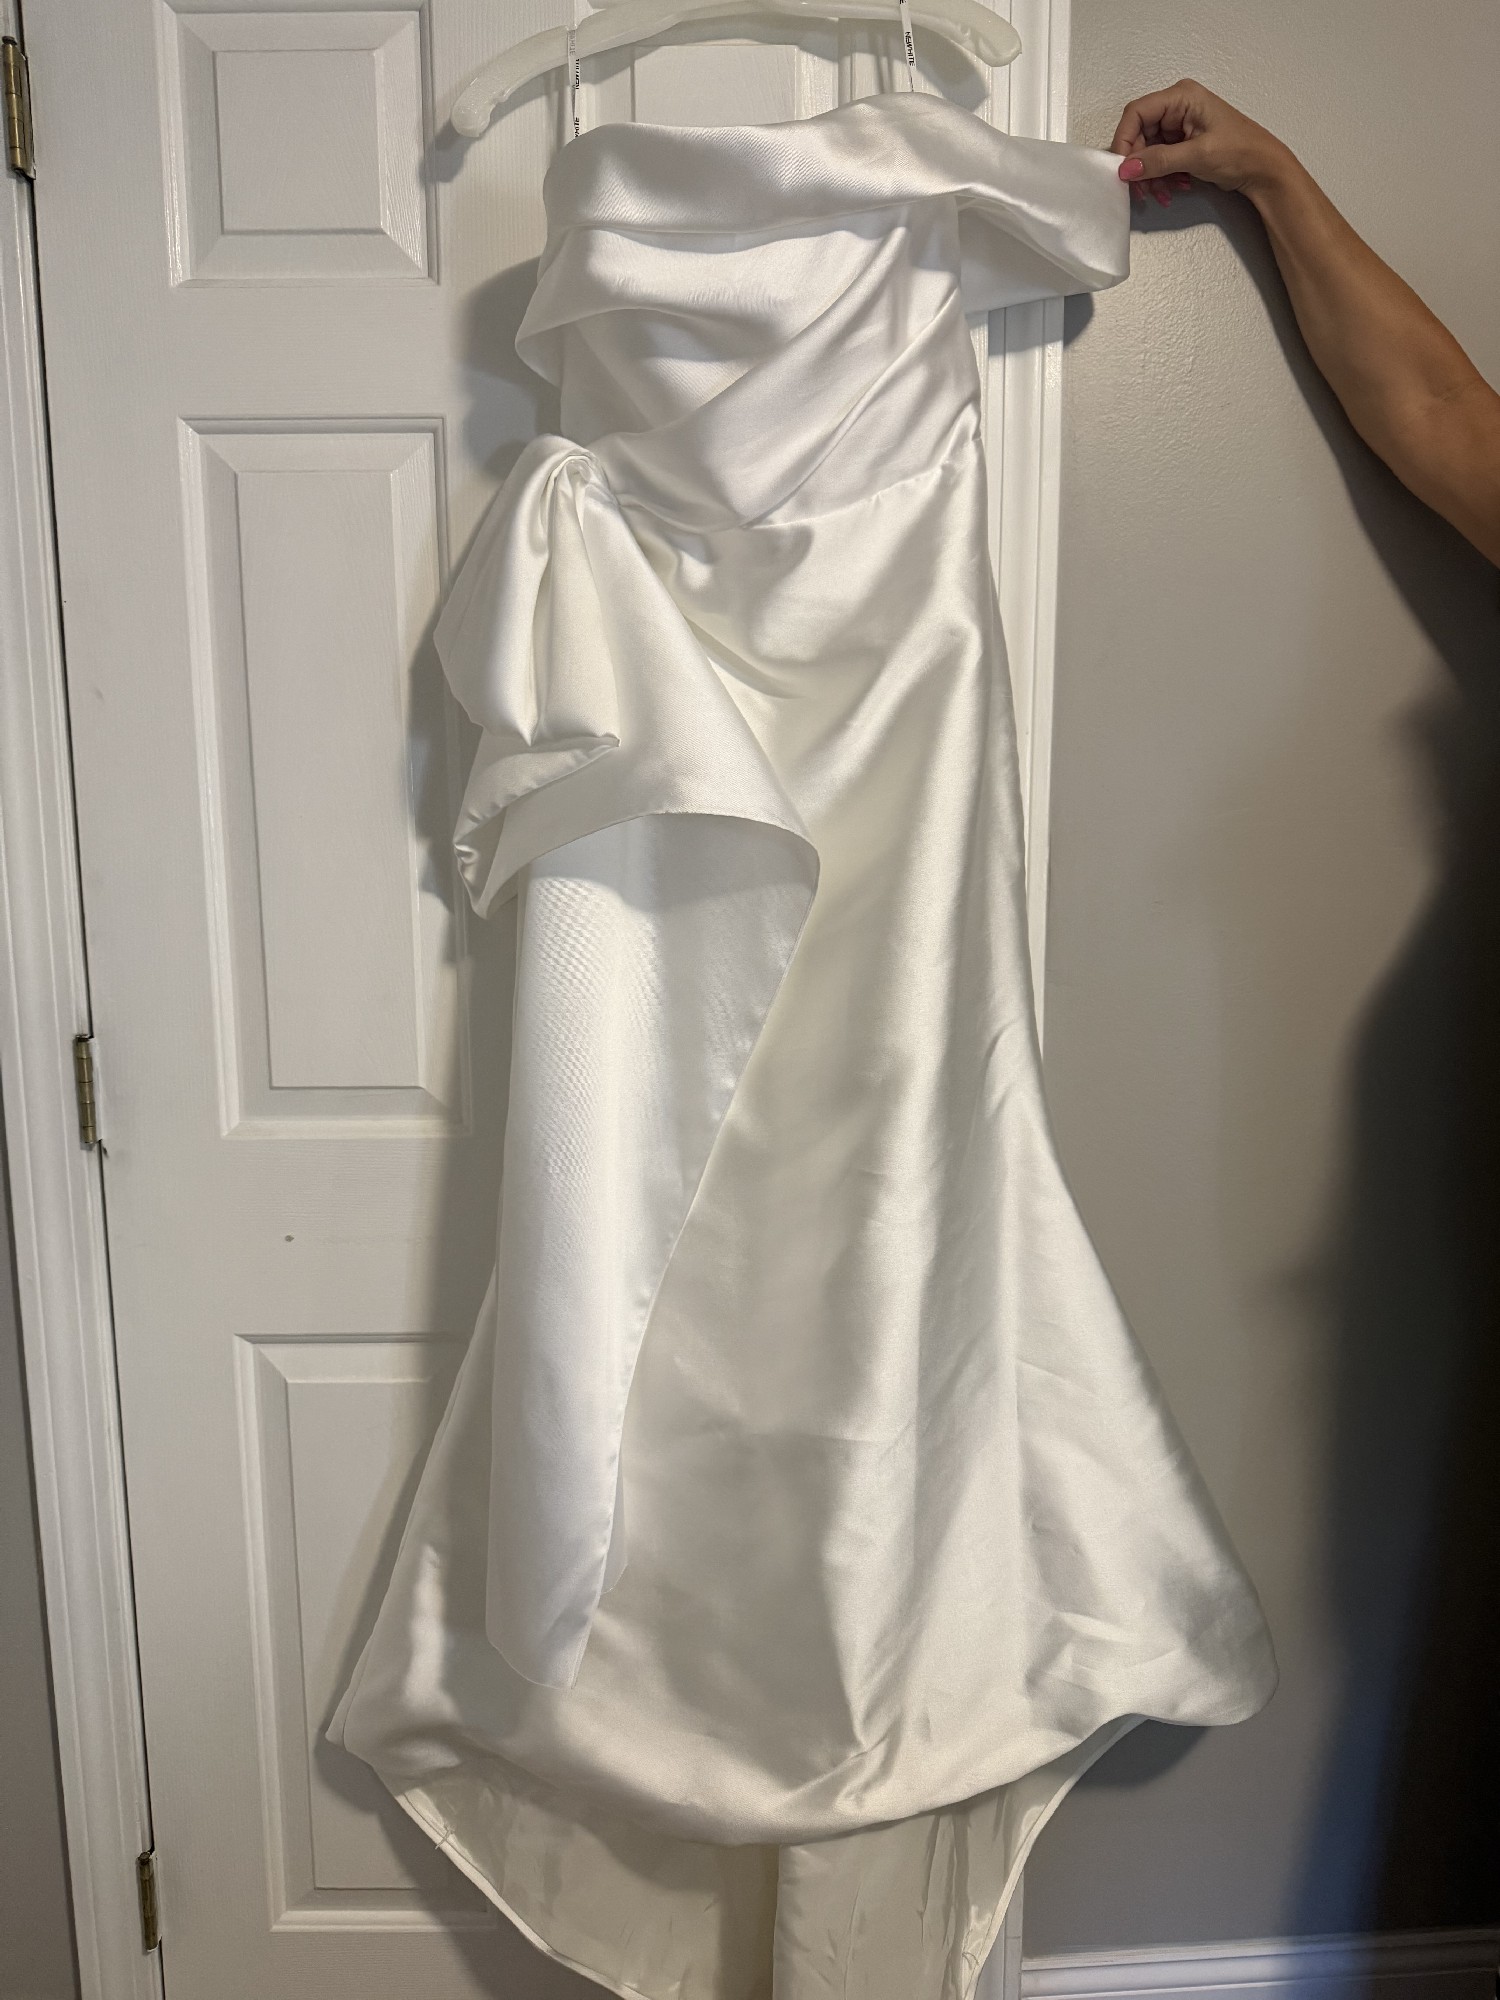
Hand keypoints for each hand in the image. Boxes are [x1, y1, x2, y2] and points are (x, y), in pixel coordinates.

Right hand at [1111, 79, 1291, 206]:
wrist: (1263, 168)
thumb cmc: (1241, 151)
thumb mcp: (1197, 156)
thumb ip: (1159, 161)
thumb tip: (1126, 168)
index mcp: (1182, 96)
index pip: (1137, 112)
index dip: (1124, 140)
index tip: (1121, 168)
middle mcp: (1178, 106)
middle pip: (1140, 134)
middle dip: (1139, 164)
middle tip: (1141, 190)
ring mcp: (1180, 125)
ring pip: (1148, 151)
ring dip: (1151, 176)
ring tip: (1162, 194)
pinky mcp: (1183, 142)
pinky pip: (1160, 160)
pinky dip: (1161, 177)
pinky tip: (1174, 189)